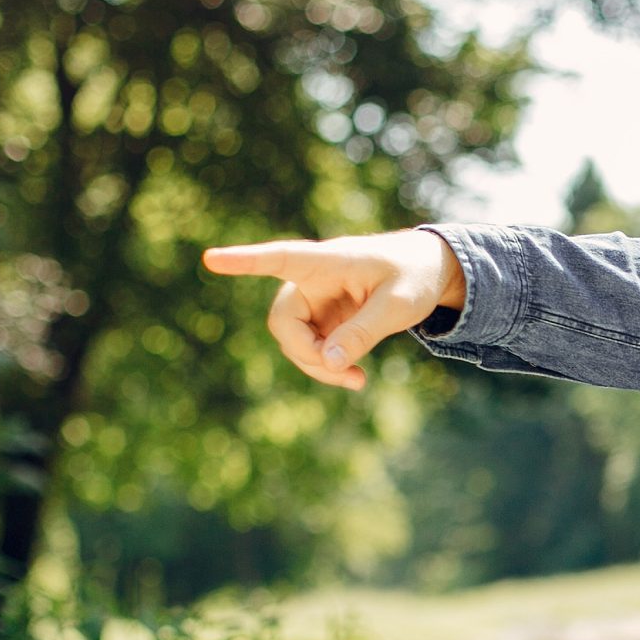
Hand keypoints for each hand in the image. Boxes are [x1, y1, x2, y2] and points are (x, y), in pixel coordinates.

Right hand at [202, 229, 464, 389]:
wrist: (428, 272)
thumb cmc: (414, 276)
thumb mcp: (400, 305)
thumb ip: (364, 331)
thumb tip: (328, 363)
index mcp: (327, 260)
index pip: (280, 258)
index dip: (245, 261)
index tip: (211, 259)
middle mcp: (310, 280)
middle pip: (283, 321)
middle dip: (305, 353)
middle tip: (342, 372)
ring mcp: (314, 302)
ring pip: (294, 342)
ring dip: (318, 367)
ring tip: (357, 381)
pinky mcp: (322, 320)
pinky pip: (311, 350)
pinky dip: (327, 367)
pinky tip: (354, 377)